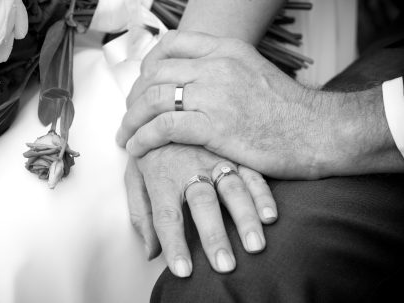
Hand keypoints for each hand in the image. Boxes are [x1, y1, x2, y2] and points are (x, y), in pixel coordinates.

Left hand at [117, 30, 339, 178]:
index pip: (172, 44)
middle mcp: (217, 66)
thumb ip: (223, 71)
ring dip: (131, 119)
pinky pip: (163, 127)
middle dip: (134, 97)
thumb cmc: (289, 111)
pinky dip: (143, 137)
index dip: (148, 64)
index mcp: (227, 50)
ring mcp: (215, 94)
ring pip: (154, 99)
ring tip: (124, 136)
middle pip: (156, 74)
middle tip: (128, 116)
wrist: (319, 132)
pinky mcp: (214, 126)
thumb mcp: (255, 74)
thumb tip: (196, 82)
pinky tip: (135, 148)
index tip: (142, 83)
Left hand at [124, 145, 276, 277]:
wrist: (166, 110)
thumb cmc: (150, 152)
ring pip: (232, 189)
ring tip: (255, 245)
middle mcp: (190, 167)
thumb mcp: (135, 176)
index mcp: (162, 175)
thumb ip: (141, 212)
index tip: (183, 270)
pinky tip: (271, 217)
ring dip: (245, 218)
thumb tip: (150, 251)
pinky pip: (252, 174)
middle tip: (224, 264)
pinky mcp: (234, 153)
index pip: (166, 216)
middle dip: (214, 234)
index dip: (174, 243)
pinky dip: (263, 195)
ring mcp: (215, 159)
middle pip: (202, 203)